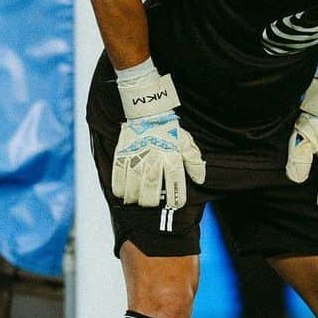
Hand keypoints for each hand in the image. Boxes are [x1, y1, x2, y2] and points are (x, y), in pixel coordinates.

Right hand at [112, 68, 204, 208]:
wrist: (148, 113)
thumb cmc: (169, 131)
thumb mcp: (186, 143)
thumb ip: (194, 162)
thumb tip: (200, 180)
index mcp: (171, 154)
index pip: (175, 179)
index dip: (176, 195)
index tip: (176, 204)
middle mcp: (153, 156)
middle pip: (151, 184)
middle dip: (151, 199)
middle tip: (152, 204)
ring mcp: (136, 156)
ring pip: (133, 183)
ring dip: (135, 196)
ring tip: (138, 201)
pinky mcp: (122, 154)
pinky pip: (118, 175)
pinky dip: (119, 187)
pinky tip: (123, 193)